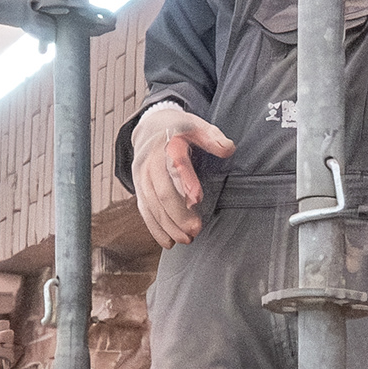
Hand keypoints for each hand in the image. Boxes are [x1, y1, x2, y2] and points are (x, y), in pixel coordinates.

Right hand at [129, 103, 234, 247]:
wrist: (150, 126)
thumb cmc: (181, 129)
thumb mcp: (198, 126)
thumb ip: (213, 137)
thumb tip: (228, 149)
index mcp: (168, 143)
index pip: (176, 163)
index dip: (186, 181)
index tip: (198, 199)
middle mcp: (150, 160)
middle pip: (161, 191)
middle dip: (178, 213)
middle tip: (196, 230)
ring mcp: (141, 175)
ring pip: (151, 204)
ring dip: (167, 225)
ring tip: (186, 240)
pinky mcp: (139, 187)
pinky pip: (144, 209)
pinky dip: (155, 227)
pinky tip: (168, 242)